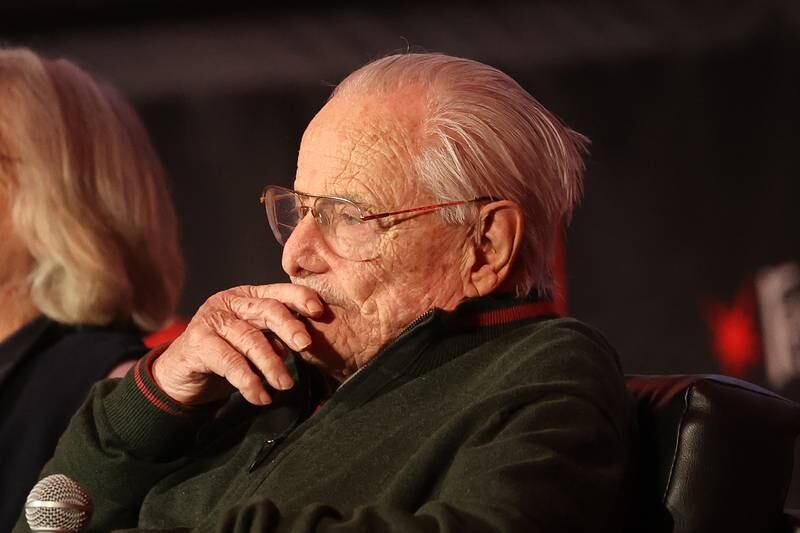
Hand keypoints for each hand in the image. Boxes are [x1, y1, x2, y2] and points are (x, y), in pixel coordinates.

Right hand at [152, 284, 323, 405]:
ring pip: (250, 339)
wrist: (180, 375)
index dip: (299, 297)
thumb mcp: (255, 342)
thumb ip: (276, 337)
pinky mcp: (197, 342)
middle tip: (306, 345)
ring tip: (285, 384)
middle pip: (266, 309)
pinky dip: (249, 382)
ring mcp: (211, 319)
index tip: (319, 311)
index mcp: (247, 296)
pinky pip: (230, 362)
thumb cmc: (224, 355)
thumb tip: (303, 343)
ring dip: (271, 364)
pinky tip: (261, 396)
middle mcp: (228, 302)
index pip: (278, 291)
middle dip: (289, 326)